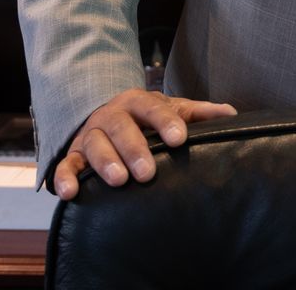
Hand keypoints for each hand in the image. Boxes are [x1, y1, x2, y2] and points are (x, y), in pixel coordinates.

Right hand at [52, 89, 237, 199]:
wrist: (107, 117)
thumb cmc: (146, 119)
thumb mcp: (170, 110)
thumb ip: (198, 113)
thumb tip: (231, 114)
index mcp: (137, 102)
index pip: (152, 107)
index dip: (165, 121)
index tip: (179, 138)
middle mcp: (111, 115)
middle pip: (121, 127)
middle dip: (134, 148)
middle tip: (148, 172)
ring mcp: (90, 135)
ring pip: (94, 145)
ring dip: (105, 162)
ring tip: (119, 181)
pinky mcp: (74, 155)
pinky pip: (66, 165)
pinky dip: (65, 178)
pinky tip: (70, 193)